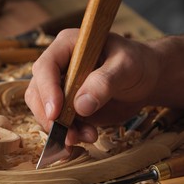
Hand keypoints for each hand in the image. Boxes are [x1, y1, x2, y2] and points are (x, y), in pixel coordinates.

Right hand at [25, 29, 161, 144]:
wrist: (146, 80)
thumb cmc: (137, 63)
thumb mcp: (126, 66)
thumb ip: (104, 82)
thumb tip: (80, 106)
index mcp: (67, 46)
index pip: (45, 67)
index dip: (47, 90)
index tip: (56, 113)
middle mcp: (58, 66)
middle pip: (37, 92)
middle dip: (49, 117)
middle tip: (68, 135)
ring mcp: (61, 88)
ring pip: (44, 111)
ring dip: (60, 129)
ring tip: (87, 137)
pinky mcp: (68, 107)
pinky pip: (59, 123)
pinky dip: (69, 134)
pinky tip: (88, 137)